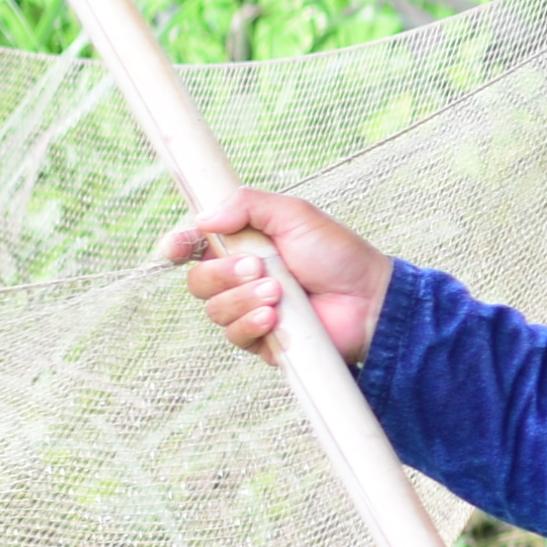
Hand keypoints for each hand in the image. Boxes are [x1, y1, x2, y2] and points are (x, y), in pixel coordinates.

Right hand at [158, 190, 390, 362]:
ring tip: (279, 292)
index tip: (176, 248)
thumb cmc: (338, 255)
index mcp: (243, 247)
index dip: (177, 247)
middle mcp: (240, 280)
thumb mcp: (297, 216)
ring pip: (214, 310)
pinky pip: (235, 336)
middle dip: (222, 274)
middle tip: (259, 268)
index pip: (193, 247)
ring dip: (243, 299)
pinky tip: (273, 317)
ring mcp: (249, 311)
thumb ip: (250, 205)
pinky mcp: (262, 340)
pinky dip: (250, 324)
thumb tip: (203, 217)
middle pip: (198, 282)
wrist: (371, 299)